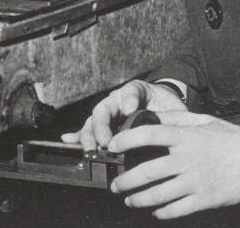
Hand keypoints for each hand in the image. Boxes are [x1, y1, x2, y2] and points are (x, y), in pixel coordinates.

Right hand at [61, 80, 186, 150]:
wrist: (165, 109)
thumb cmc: (167, 107)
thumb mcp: (170, 106)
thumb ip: (166, 110)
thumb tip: (150, 118)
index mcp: (133, 92)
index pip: (127, 92)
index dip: (127, 101)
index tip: (130, 111)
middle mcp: (116, 102)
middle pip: (103, 110)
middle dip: (102, 127)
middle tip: (105, 142)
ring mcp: (109, 115)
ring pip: (93, 122)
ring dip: (89, 135)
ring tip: (89, 148)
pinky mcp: (105, 128)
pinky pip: (89, 131)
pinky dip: (78, 136)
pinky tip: (69, 140)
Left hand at [108, 111, 239, 218]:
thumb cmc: (231, 138)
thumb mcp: (204, 120)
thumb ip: (177, 118)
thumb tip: (153, 117)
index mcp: (186, 137)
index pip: (148, 135)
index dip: (126, 140)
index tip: (113, 145)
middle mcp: (187, 159)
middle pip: (147, 171)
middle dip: (125, 180)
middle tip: (115, 184)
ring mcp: (194, 182)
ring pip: (158, 194)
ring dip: (139, 198)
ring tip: (129, 199)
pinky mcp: (203, 200)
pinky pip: (176, 209)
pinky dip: (161, 211)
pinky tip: (155, 210)